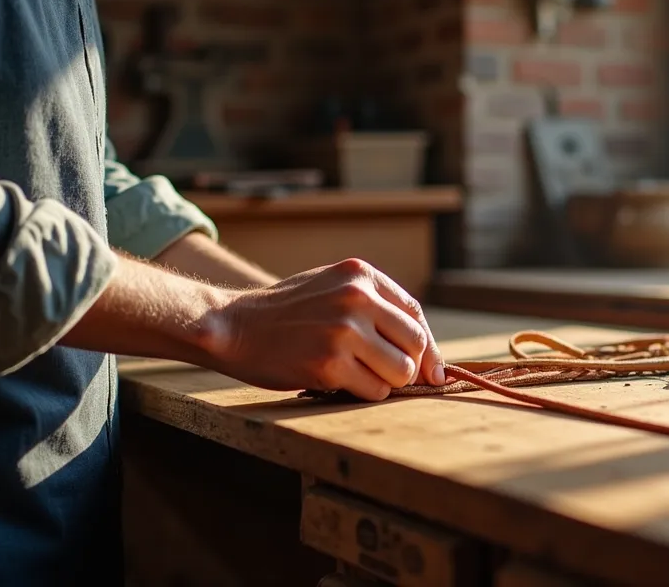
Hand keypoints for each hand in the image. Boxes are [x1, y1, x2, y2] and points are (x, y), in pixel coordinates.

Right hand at [207, 258, 446, 400]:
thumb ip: (376, 305)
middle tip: (388, 374)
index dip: (429, 347)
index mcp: (361, 275)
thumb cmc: (290, 311)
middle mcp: (357, 298)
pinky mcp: (330, 365)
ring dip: (386, 381)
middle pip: (416, 344)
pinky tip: (340, 381)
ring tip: (358, 374)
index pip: (415, 314)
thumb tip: (427, 352)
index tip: (433, 370)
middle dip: (409, 366)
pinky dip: (364, 393)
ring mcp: (344, 332)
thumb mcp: (333, 286)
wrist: (235, 325)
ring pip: (401, 371)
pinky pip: (374, 391)